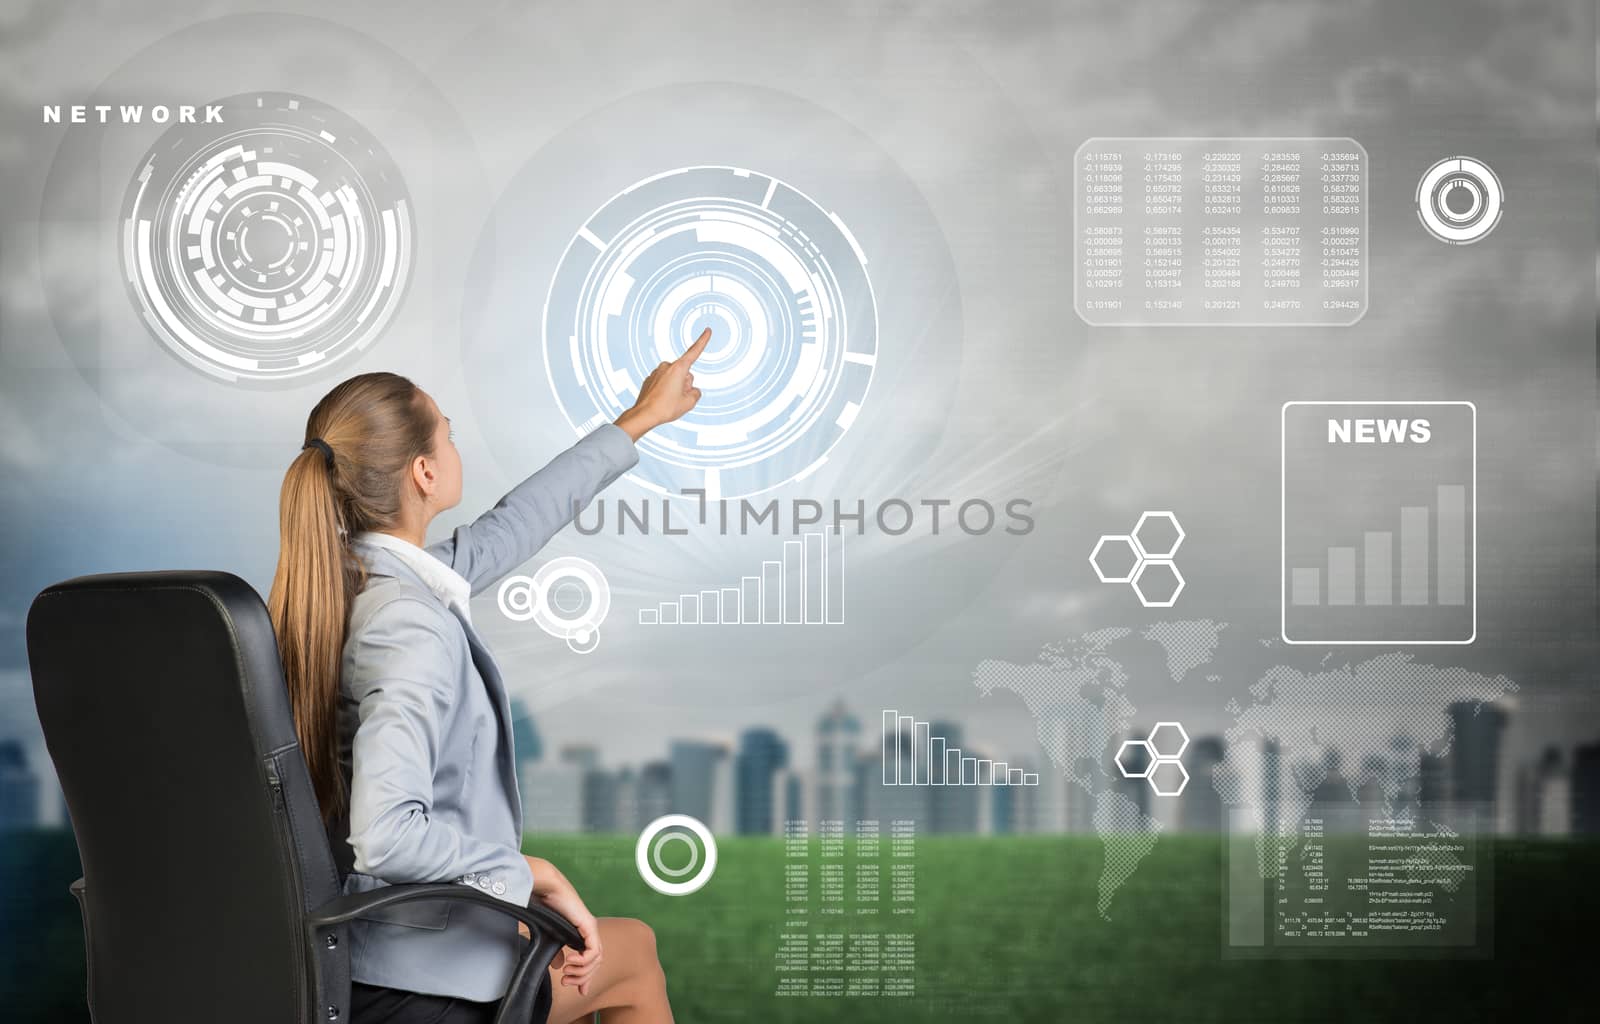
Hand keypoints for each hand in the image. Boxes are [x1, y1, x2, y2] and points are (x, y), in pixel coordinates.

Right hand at [517, 856, 602, 994]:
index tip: (580, 991)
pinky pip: (593, 951)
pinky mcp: (589, 926)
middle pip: (596, 963)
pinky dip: (583, 961)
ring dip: (581, 972)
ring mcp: (591, 929)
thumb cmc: (545, 906)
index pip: (592, 960)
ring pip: (597, 960)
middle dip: (583, 978)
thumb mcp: (550, 936)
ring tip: (566, 973)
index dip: (587, 978)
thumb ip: (556, 952)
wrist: (545, 888)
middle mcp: (590, 932)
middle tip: (567, 982)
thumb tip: (559, 966)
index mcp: (582, 933)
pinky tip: (570, 962)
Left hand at [613, 327, 710, 440]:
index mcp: (678, 368)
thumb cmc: (665, 408)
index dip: (703, 341)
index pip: (694, 352)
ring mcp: (657, 372)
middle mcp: (666, 366)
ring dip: (675, 388)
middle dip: (685, 384)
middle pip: (685, 373)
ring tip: (668, 401)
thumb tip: (692, 390)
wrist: (644, 414)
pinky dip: (665, 391)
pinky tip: (661, 401)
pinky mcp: (650, 379)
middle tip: (678, 398)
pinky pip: (664, 383)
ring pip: (674, 379)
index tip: (707, 330)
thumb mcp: (689, 403)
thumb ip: (696, 393)